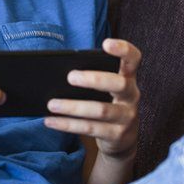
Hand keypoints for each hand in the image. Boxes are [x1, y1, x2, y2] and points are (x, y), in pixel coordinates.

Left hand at [44, 38, 140, 159]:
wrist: (122, 140)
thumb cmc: (107, 104)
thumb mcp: (105, 90)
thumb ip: (91, 78)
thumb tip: (56, 71)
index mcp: (128, 78)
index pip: (133, 59)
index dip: (123, 49)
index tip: (106, 43)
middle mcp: (131, 96)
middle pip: (118, 84)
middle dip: (94, 79)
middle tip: (70, 76)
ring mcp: (126, 117)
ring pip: (100, 110)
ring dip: (73, 107)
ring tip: (51, 104)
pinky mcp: (117, 135)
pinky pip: (90, 129)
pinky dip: (67, 124)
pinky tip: (50, 121)